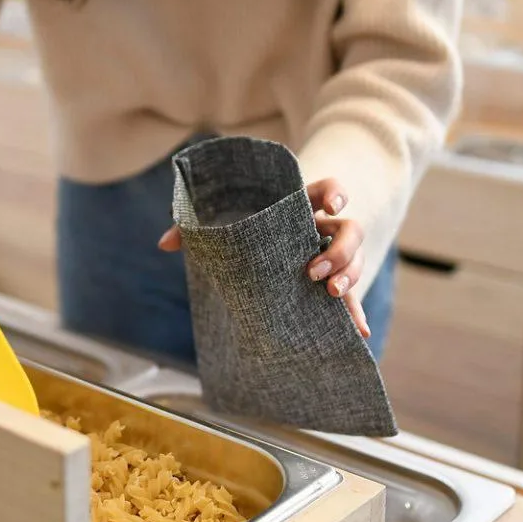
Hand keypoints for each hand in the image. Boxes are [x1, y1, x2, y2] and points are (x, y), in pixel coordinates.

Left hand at [158, 178, 368, 337]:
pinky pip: (349, 298)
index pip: (326, 189)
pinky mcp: (329, 284)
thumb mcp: (217, 223)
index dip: (334, 191)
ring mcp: (328, 257)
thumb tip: (164, 244)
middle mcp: (320, 229)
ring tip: (331, 296)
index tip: (332, 203)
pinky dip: (354, 314)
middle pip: (349, 229)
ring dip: (349, 276)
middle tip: (313, 271)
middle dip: (340, 250)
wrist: (253, 247)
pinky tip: (358, 331)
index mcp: (297, 206)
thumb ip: (192, 229)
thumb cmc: (238, 227)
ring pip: (355, 260)